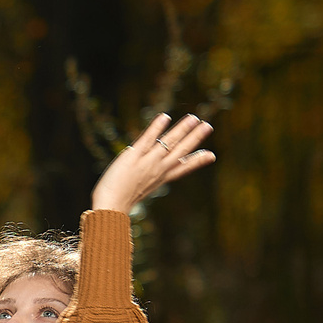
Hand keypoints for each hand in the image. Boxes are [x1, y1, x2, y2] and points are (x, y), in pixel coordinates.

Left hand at [91, 112, 214, 213]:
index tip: (211, 155)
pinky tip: (165, 117)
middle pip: (180, 151)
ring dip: (182, 129)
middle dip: (195, 138)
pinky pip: (148, 139)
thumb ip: (149, 178)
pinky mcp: (134, 156)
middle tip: (208, 126)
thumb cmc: (120, 199)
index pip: (182, 168)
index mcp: (161, 178)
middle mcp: (158, 169)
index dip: (197, 161)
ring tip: (193, 118)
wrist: (111, 206)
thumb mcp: (141, 188)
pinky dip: (156, 128)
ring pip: (169, 143)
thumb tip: (152, 174)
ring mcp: (147, 162)